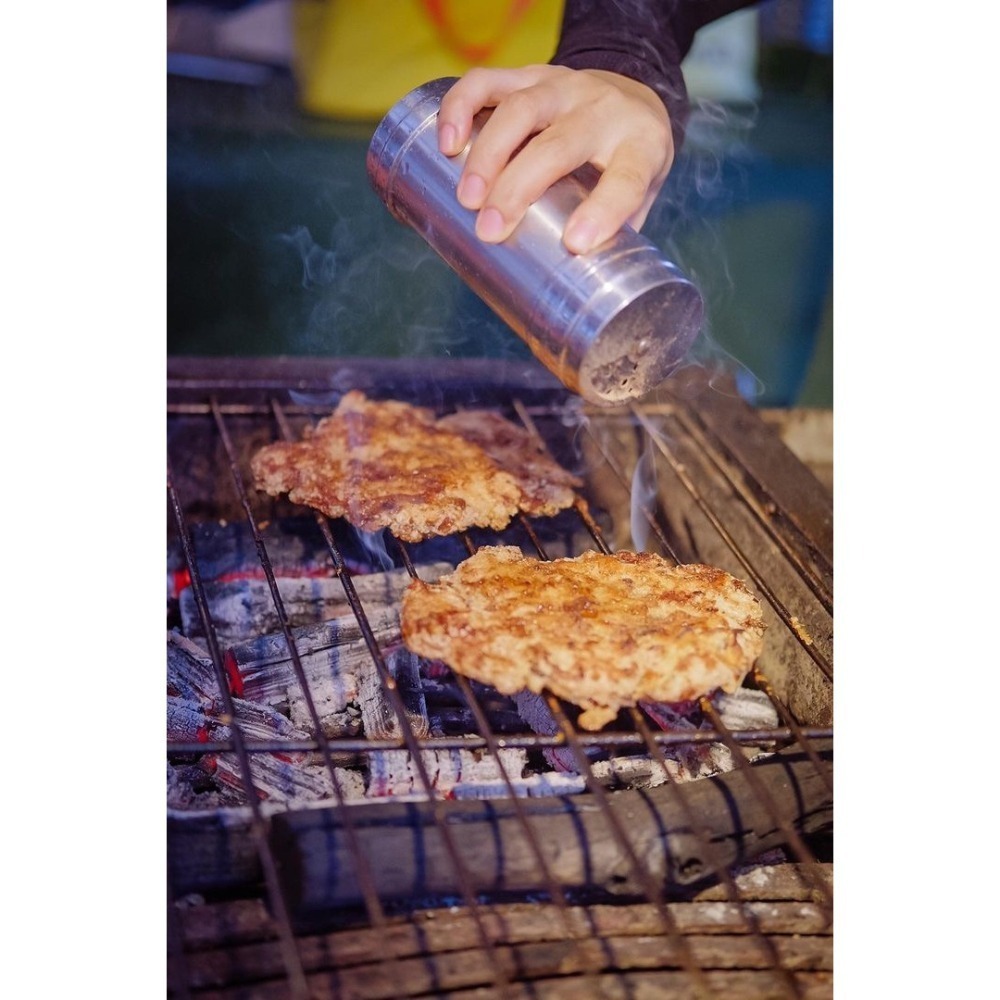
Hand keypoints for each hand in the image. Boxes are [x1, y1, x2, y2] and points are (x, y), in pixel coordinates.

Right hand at [437, 64, 673, 253]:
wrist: (632, 94)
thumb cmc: (628, 161)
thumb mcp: (640, 198)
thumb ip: (614, 237)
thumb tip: (577, 291)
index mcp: (640, 145)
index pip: (626, 176)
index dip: (604, 210)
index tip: (575, 244)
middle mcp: (603, 110)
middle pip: (559, 145)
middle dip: (519, 188)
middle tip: (490, 230)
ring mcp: (563, 87)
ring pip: (521, 109)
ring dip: (488, 154)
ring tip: (467, 197)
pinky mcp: (528, 75)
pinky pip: (488, 81)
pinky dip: (461, 106)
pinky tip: (446, 140)